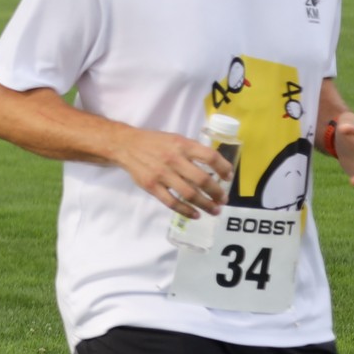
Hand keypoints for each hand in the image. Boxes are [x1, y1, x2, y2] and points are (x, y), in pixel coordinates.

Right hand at [112, 127, 229, 218]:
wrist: (125, 145)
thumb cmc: (154, 142)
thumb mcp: (175, 139)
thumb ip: (192, 151)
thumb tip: (214, 168)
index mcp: (182, 145)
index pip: (210, 157)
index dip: (223, 169)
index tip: (228, 178)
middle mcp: (174, 159)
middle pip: (202, 180)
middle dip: (217, 193)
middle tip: (223, 200)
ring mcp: (162, 174)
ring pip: (189, 194)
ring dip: (205, 205)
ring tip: (215, 210)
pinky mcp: (151, 186)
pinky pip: (172, 202)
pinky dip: (186, 211)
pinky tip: (195, 215)